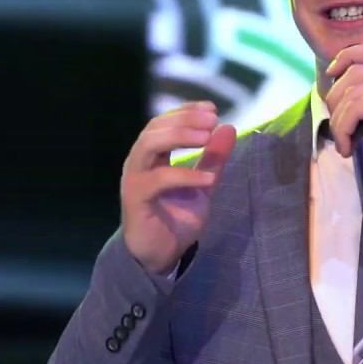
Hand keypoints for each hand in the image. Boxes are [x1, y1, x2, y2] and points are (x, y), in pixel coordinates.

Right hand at [120, 101, 235, 274]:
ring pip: (149, 145)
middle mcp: (139, 162)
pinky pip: (158, 180)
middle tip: (212, 120)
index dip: (186, 111)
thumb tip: (228, 127)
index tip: (212, 108)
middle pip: (155, 128)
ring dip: (178, 136)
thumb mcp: (202, 184)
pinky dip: (184, 176)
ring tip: (206, 138)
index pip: (164, 122)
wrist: (160, 255)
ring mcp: (135, 179)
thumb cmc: (176, 218)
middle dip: (184, 120)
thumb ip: (213, 158)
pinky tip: (207, 178)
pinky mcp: (136, 198)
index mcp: (152, 155)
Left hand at [324, 42, 362, 180]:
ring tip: (345, 143)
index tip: (331, 73)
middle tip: (339, 130)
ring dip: (339, 121)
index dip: (347, 56)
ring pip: (351, 91)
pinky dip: (344, 128)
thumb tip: (333, 87)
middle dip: (336, 99)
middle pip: (355, 71)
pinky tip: (348, 147)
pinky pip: (355, 106)